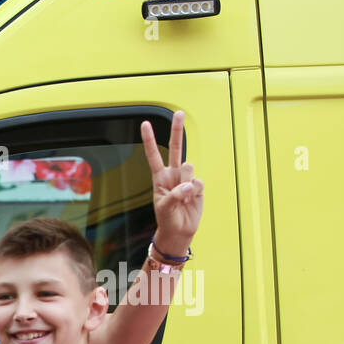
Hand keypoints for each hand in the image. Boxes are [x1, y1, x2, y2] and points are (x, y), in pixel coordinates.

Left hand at [141, 110, 202, 253]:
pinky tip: (191, 199)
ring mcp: (187, 178)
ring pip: (189, 167)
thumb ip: (174, 194)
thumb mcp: (164, 207)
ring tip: (182, 197)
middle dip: (177, 129)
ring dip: (186, 182)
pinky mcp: (198, 185)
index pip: (154, 155)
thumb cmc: (167, 218)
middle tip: (179, 113)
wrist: (179, 230)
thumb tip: (189, 184)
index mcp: (160, 177)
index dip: (149, 140)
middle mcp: (173, 174)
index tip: (144, 124)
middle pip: (177, 147)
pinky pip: (198, 182)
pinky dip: (195, 192)